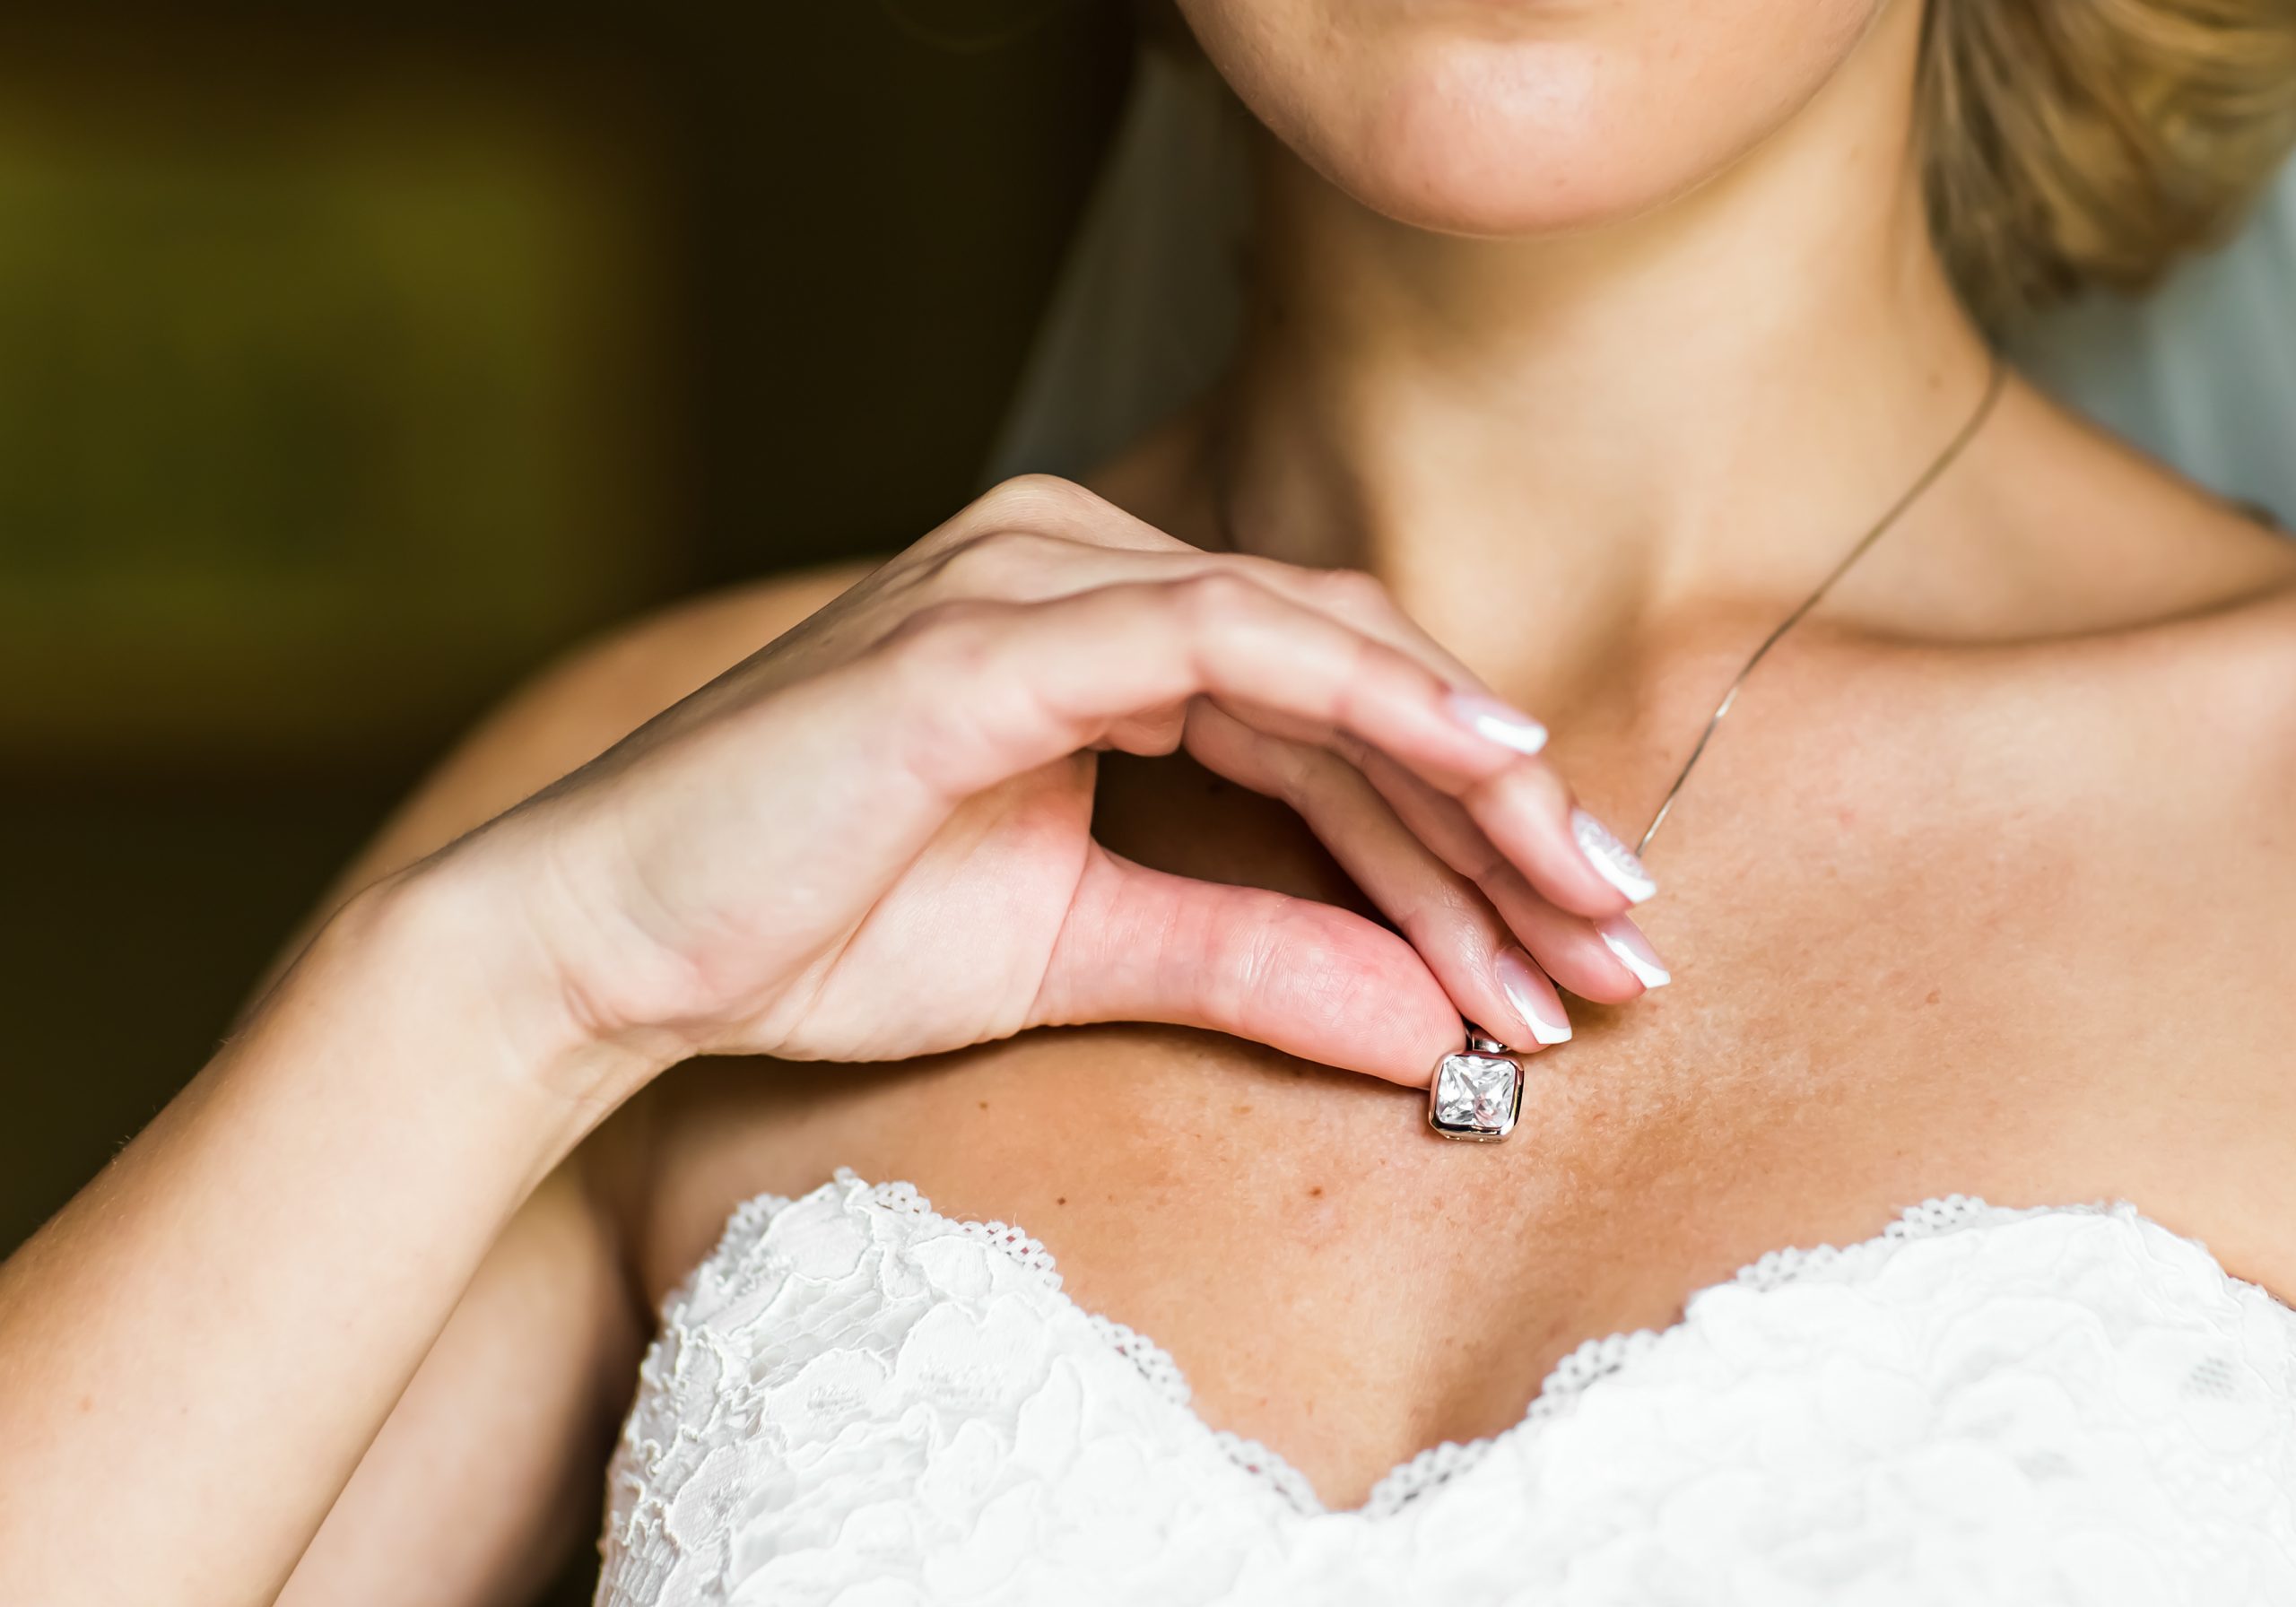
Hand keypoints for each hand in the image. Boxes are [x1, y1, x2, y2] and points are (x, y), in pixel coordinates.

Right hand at [429, 475, 1663, 1102]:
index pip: (1333, 723)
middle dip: (1503, 820)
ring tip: (1589, 890)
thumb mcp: (1082, 954)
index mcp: (1100, 636)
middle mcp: (1079, 571)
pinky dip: (1360, 687)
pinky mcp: (986, 628)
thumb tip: (1427, 1027)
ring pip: (1317, 646)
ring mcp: (1031, 577)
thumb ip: (1254, 963)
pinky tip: (1491, 762)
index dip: (1466, 841)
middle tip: (1628, 938)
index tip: (1577, 958)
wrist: (610, 947)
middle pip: (1358, 679)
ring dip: (1467, 774)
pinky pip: (1214, 632)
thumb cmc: (818, 932)